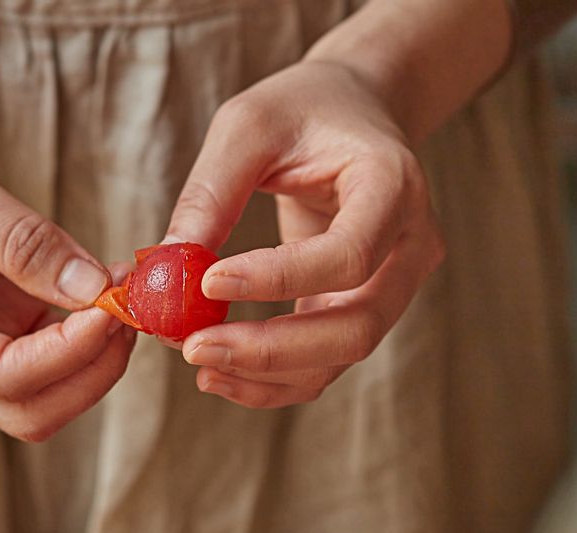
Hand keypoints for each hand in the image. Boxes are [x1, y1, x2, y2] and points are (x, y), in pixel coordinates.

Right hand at [0, 63, 133, 440]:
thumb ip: (21, 242)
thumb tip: (92, 290)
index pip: (2, 378)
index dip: (68, 353)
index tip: (112, 306)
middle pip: (28, 409)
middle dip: (89, 372)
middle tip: (128, 314)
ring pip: (46, 390)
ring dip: (95, 357)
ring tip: (125, 296)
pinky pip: (52, 348)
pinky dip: (88, 332)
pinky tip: (108, 289)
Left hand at [166, 59, 444, 408]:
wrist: (350, 115)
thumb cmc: (301, 110)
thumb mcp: (248, 125)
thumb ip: (212, 193)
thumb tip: (166, 271)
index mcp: (395, 187)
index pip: (348, 255)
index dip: (277, 280)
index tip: (206, 284)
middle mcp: (410, 247)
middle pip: (355, 328)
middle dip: (270, 350)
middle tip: (194, 348)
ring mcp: (393, 286)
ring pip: (340, 357)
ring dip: (266, 375)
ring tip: (198, 363)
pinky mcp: (362, 308)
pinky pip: (324, 361)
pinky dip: (272, 378)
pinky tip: (219, 373)